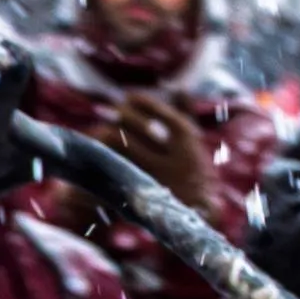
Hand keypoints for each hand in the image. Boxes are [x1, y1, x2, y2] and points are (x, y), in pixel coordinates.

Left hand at [93, 90, 219, 220]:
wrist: (199, 212)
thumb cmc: (195, 170)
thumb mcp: (195, 140)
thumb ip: (186, 112)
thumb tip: (178, 87)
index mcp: (187, 136)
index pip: (158, 108)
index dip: (138, 100)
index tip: (129, 98)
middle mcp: (173, 151)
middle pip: (137, 124)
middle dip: (119, 114)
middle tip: (105, 110)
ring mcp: (157, 171)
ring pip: (124, 143)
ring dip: (108, 133)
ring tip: (101, 129)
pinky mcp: (143, 187)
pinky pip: (118, 165)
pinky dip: (107, 155)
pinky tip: (101, 150)